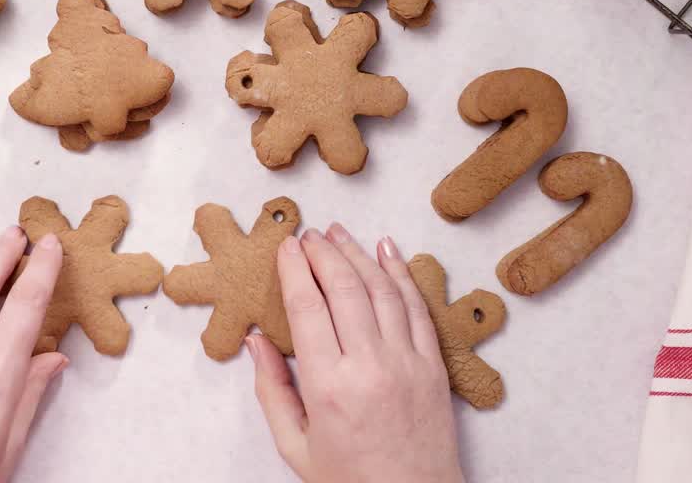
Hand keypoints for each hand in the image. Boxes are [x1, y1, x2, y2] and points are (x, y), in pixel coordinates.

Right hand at [248, 224, 464, 482]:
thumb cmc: (351, 482)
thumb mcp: (295, 445)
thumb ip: (272, 389)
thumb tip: (256, 341)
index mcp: (328, 386)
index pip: (308, 307)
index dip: (294, 269)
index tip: (285, 246)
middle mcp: (370, 366)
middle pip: (345, 288)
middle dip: (323, 253)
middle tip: (308, 234)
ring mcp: (407, 363)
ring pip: (382, 289)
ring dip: (359, 254)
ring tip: (339, 234)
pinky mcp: (434, 366)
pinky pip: (417, 308)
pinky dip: (402, 274)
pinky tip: (387, 251)